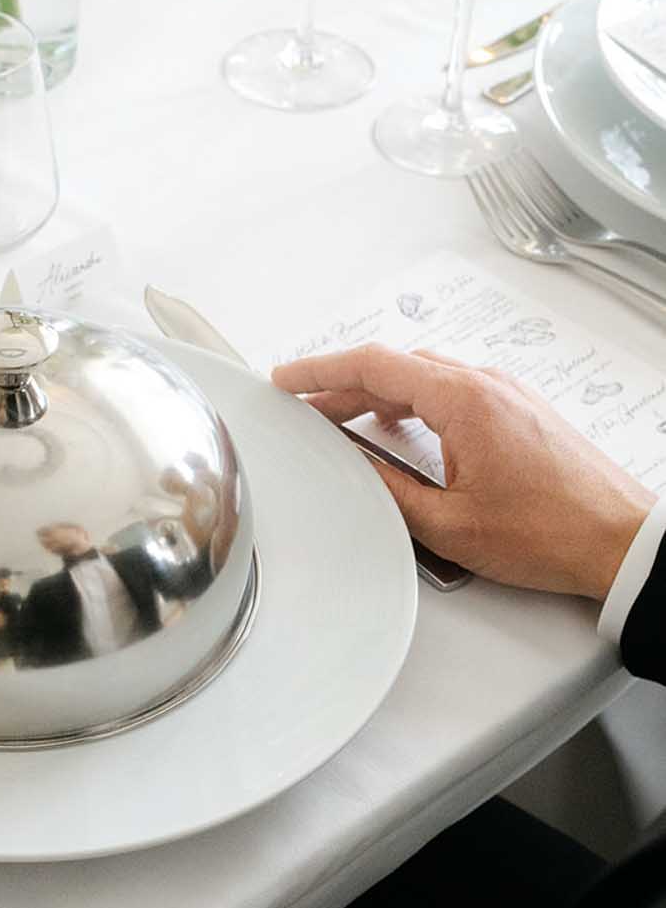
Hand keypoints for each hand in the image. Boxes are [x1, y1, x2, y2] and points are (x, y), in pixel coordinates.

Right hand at [271, 344, 653, 600]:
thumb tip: (354, 469)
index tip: (287, 379)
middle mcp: (487, 385)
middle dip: (344, 386)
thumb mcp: (450, 524)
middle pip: (398, 369)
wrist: (620, 541)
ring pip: (426, 379)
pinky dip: (415, 404)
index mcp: (464, 400)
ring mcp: (507, 395)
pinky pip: (454, 393)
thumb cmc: (552, 533)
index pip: (375, 365)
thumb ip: (390, 491)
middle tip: (306, 409)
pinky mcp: (520, 413)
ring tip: (345, 422)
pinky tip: (401, 432)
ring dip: (380, 396)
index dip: (321, 370)